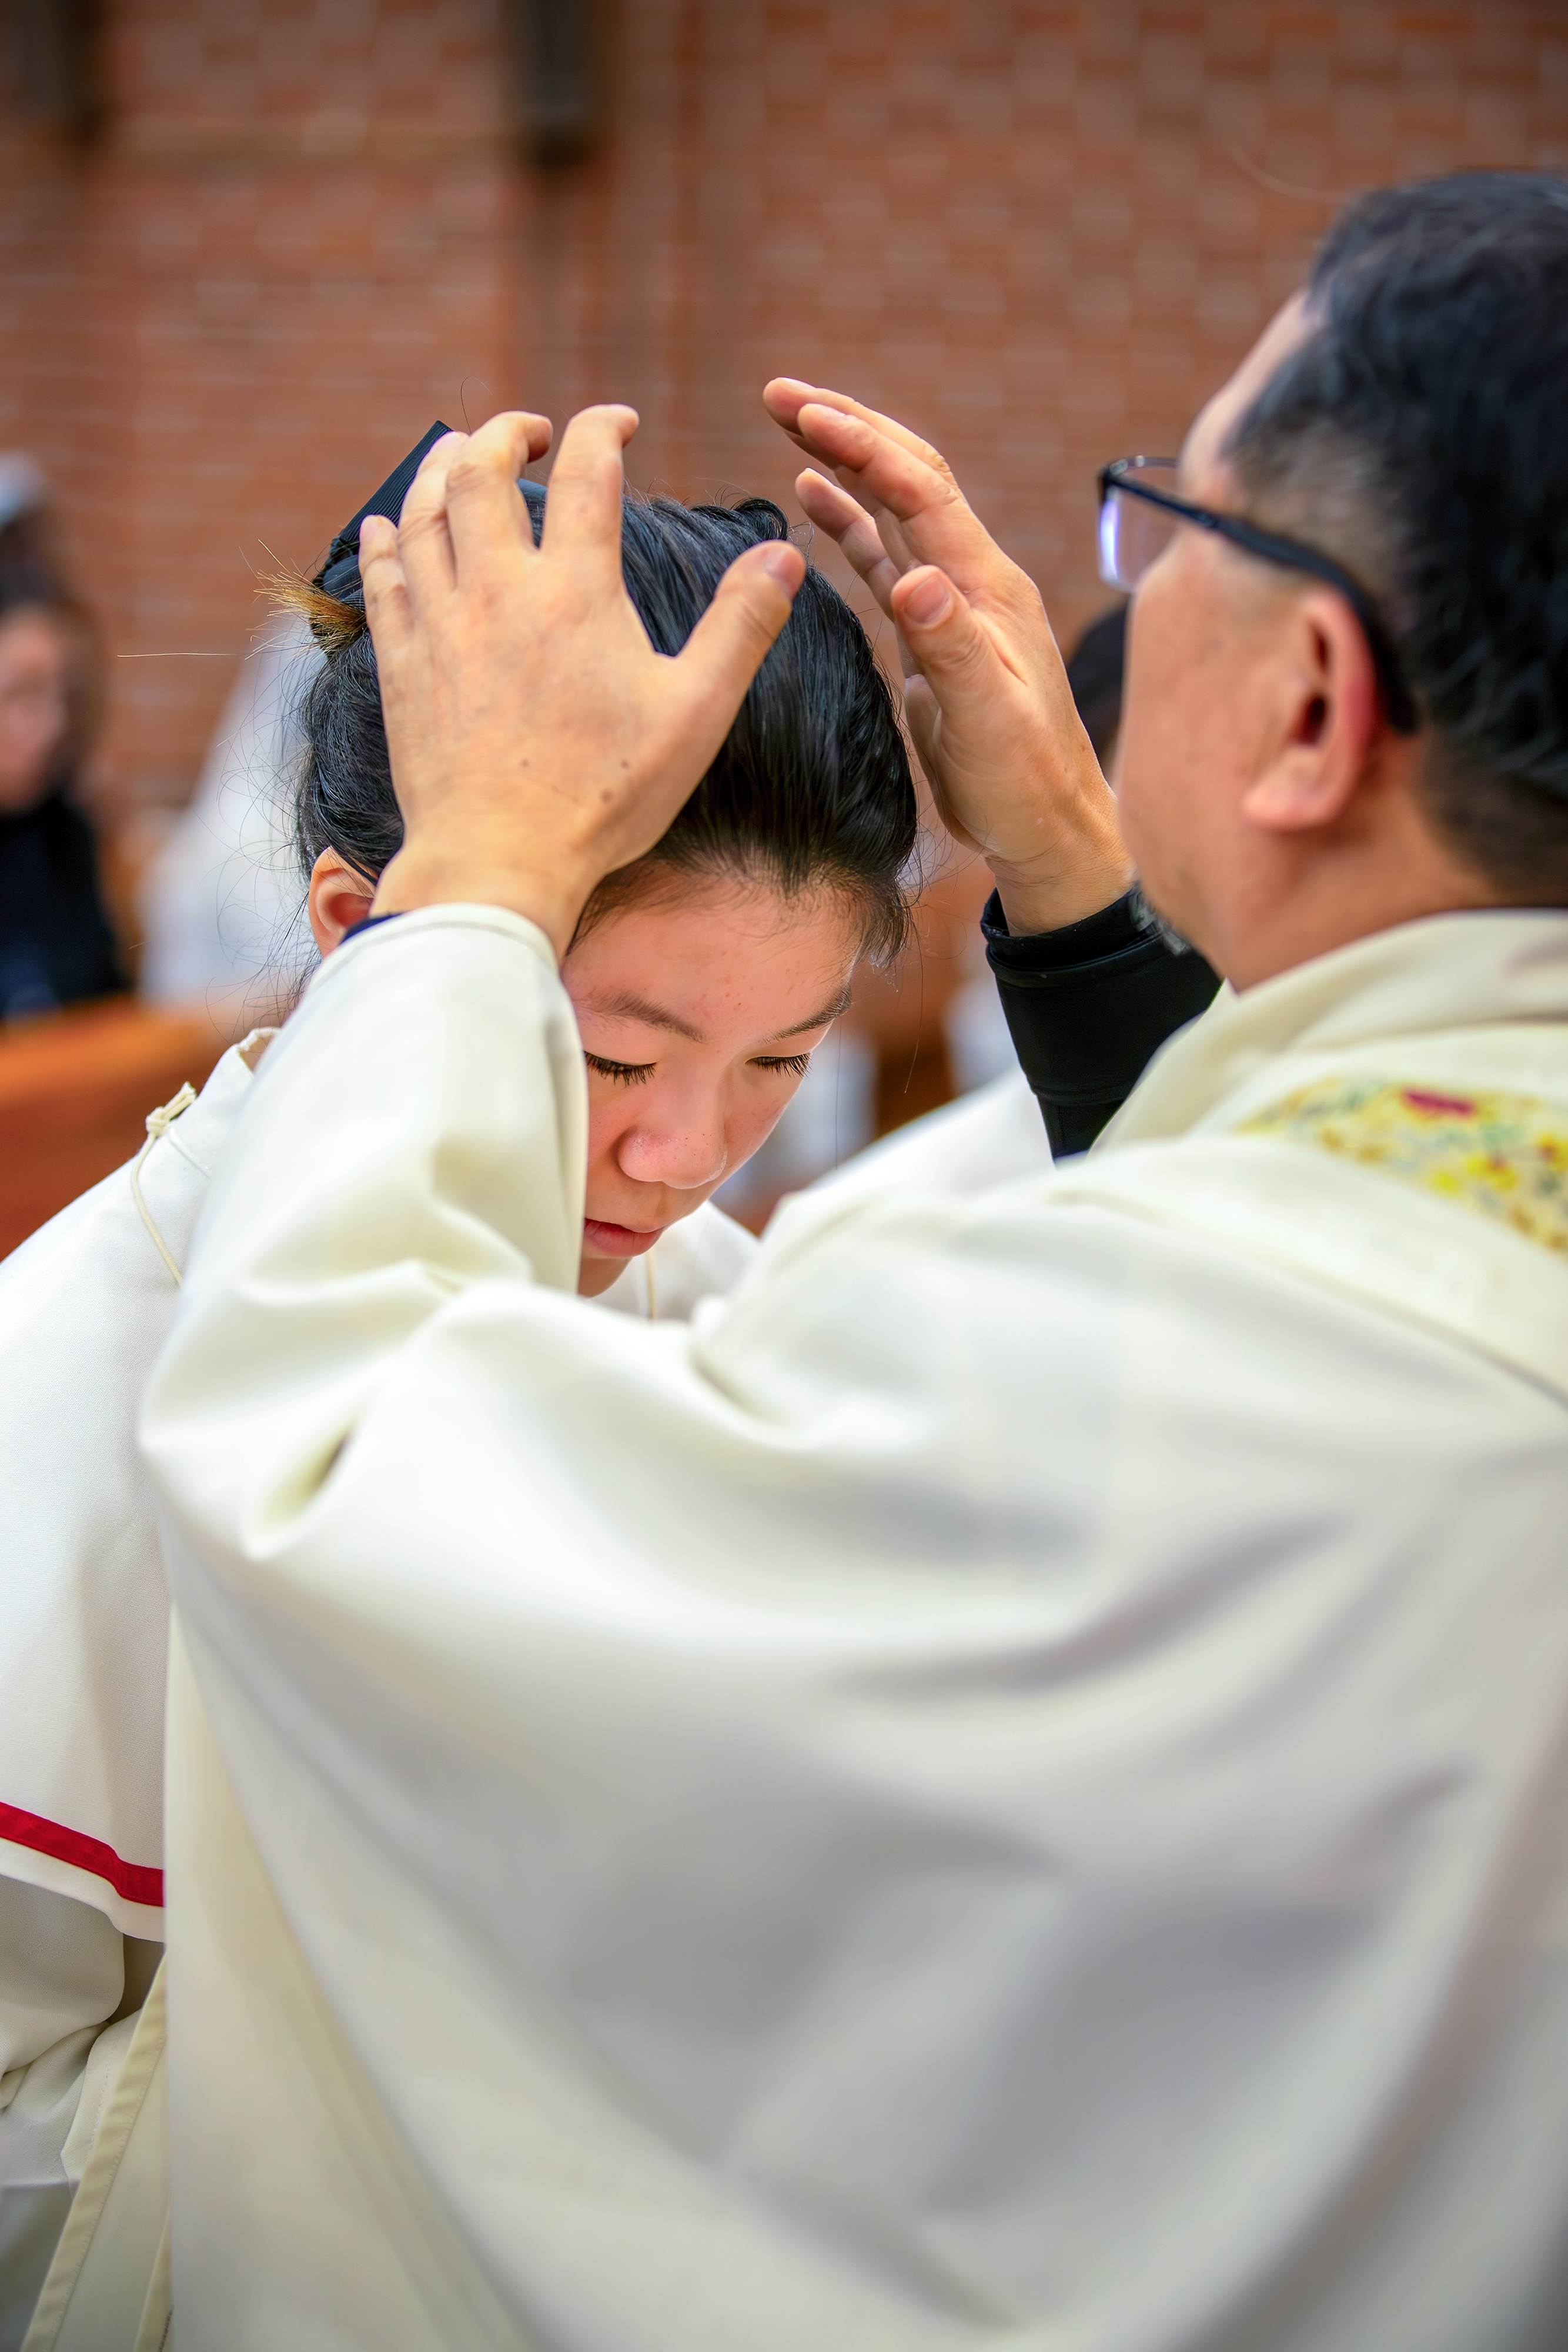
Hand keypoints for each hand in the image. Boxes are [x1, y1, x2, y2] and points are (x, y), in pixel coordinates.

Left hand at [360, 407, 804, 957]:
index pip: (588, 472)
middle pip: (481, 470)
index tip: (617, 423)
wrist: (501, 860)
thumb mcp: (696, 712)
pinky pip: (381, 580)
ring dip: (439, 467)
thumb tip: (785, 555)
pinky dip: (384, 540)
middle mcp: (499, 590)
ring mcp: (441, 625)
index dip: (602, 429)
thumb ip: (742, 626)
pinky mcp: (402, 666)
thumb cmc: (606, 795)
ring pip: (423, 512)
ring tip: (457, 453)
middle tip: (530, 431)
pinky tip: (385, 526)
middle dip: (505, 432)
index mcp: (576, 592)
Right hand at [764, 380, 1131, 933]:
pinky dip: (849, 520)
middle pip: (908, 478)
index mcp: (987, 587)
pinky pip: (883, 557)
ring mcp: (950, 603)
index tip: (803, 410)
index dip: (862, 445)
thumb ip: (953, 647)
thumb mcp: (988, 719)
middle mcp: (972, 579)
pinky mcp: (929, 633)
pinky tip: (813, 494)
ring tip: (788, 420)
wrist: (1045, 827)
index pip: (921, 493)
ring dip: (844, 461)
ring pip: (892, 509)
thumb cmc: (1022, 782)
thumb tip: (916, 578)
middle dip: (848, 427)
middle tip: (778, 392)